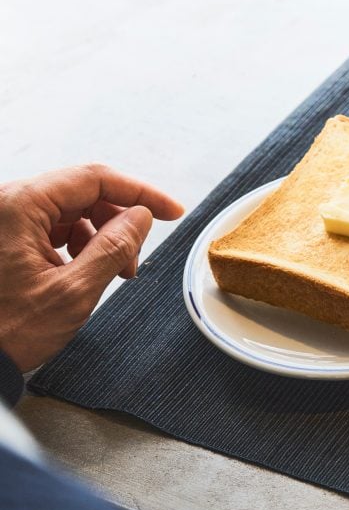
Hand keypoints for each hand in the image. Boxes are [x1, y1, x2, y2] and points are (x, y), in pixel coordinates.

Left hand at [0, 164, 184, 371]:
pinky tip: (89, 270)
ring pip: (73, 210)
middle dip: (120, 222)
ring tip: (115, 272)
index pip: (94, 179)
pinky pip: (56, 226)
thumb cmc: (8, 330)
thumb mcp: (74, 292)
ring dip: (103, 236)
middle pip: (84, 193)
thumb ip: (114, 248)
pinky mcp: (7, 235)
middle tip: (136, 259)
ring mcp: (7, 218)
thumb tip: (141, 217)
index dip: (140, 193)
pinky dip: (82, 244)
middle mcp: (9, 203)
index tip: (172, 211)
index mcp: (20, 205)